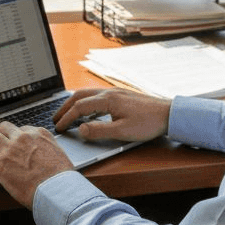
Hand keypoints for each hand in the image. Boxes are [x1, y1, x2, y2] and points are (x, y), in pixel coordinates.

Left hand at [0, 122, 74, 208]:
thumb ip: (47, 149)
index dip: (15, 137)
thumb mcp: (59, 155)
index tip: (14, 144)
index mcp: (39, 134)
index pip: (22, 129)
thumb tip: (41, 155)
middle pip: (4, 128)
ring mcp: (10, 149)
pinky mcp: (0, 164)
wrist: (57, 190)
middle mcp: (23, 138)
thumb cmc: (61, 178)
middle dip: (0, 136)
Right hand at [52, 87, 170, 142]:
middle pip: (80, 96)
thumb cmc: (148, 123)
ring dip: (75, 103)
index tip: (59, 127)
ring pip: (88, 94)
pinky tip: (89, 111)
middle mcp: (109, 92)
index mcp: (107, 100)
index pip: (79, 107)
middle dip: (65, 107)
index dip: (66, 118)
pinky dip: (86, 102)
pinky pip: (97, 96)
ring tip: (68, 114)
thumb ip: (99, 131)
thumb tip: (81, 130)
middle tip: (56, 118)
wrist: (169, 113)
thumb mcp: (122, 132)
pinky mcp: (122, 95)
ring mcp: (116, 92)